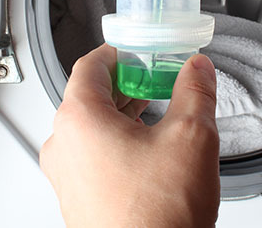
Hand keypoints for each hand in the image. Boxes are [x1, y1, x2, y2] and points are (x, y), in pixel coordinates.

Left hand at [40, 44, 219, 226]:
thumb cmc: (156, 217)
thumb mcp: (191, 137)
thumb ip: (195, 92)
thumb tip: (197, 70)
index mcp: (79, 120)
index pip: (91, 65)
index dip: (120, 52)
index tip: (140, 51)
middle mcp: (63, 146)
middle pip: (89, 96)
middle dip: (127, 85)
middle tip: (157, 81)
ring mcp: (67, 175)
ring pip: (91, 128)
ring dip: (123, 115)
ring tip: (159, 115)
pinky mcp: (78, 198)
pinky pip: (92, 156)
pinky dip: (116, 143)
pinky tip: (149, 152)